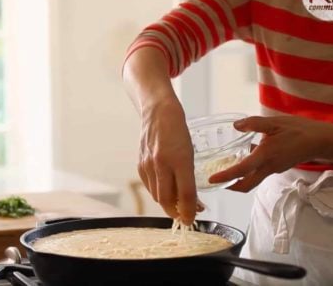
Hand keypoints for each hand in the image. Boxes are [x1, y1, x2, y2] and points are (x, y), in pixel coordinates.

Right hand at [138, 96, 197, 223]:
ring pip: (157, 195)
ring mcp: (148, 165)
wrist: (158, 112)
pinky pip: (149, 187)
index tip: (192, 219)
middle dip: (177, 213)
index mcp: (180, 159)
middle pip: (167, 200)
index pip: (185, 194)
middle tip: (185, 216)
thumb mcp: (190, 153)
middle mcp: (162, 164)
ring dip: (168, 204)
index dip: (189, 211)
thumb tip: (192, 200)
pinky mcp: (140, 165)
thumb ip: (189, 176)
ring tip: (178, 205)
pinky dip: (158, 193)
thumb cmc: (178, 130)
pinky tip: (165, 191)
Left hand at [208, 116, 332, 191]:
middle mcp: (268, 167)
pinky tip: (243, 155)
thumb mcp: (274, 122)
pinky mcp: (277, 167)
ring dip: (238, 178)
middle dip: (230, 186)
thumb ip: (253, 123)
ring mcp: (274, 169)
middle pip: (246, 185)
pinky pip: (259, 172)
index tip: (212, 180)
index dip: (225, 176)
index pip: (241, 171)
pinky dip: (248, 169)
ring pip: (253, 179)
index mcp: (265, 156)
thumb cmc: (298, 130)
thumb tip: (235, 125)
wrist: (321, 140)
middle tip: (216, 181)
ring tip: (224, 168)